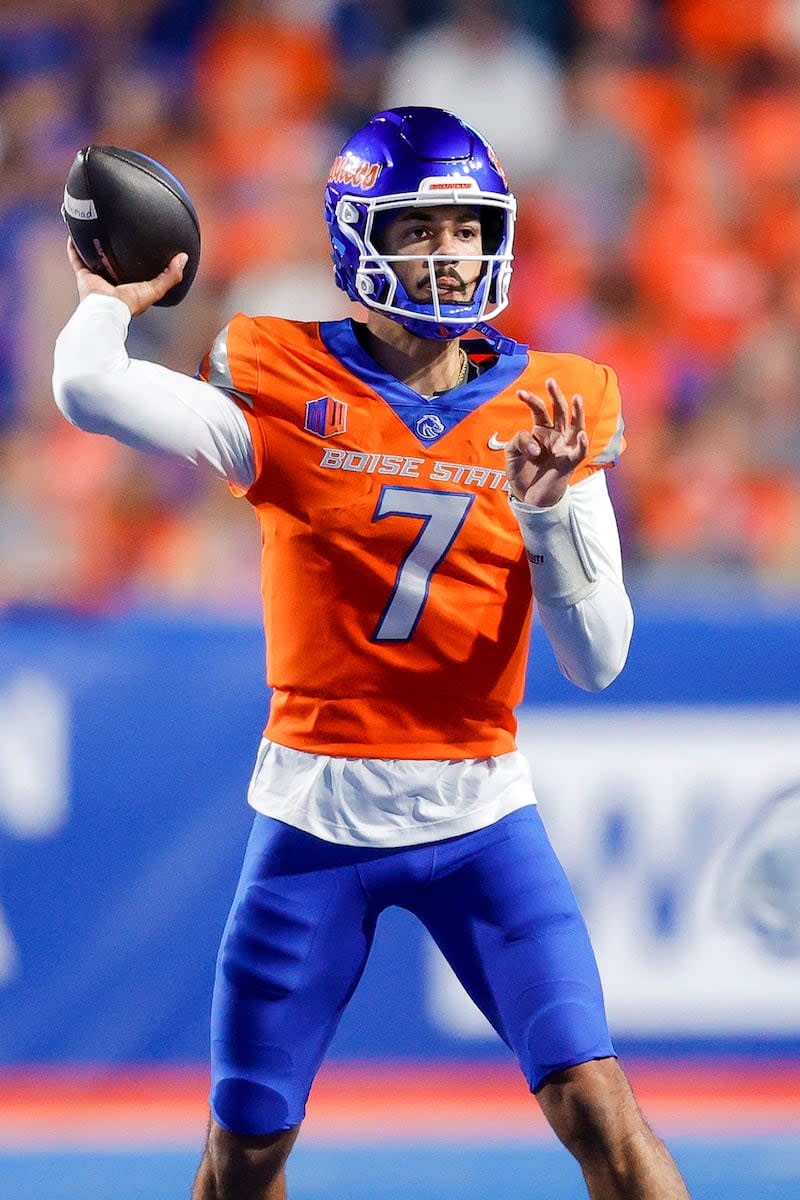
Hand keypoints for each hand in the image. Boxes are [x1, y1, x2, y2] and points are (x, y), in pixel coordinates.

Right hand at [66, 238, 186, 316]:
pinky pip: (77, 257)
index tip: (141, 246)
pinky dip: (74, 246)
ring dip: (93, 246)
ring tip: (95, 228)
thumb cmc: (129, 304)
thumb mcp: (155, 289)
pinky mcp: (83, 275)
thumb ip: (170, 276)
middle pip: (112, 263)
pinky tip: (75, 232)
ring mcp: (96, 278)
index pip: (132, 271)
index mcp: (127, 287)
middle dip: (113, 251)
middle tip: (116, 232)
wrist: (106, 309)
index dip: (136, 260)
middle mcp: (111, 282)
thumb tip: (184, 258)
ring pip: (94, 258)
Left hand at [505, 377, 588, 506]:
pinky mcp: (570, 463)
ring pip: (575, 426)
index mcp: (542, 431)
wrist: (529, 497)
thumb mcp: (512, 454)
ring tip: (576, 398)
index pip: (539, 410)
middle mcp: (555, 436)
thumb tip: (537, 444)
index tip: (519, 392)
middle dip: (556, 396)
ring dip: (577, 413)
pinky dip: (582, 443)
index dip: (531, 400)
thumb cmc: (523, 472)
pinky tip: (581, 435)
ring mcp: (564, 448)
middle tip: (550, 381)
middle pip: (559, 412)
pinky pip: (579, 452)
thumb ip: (519, 441)